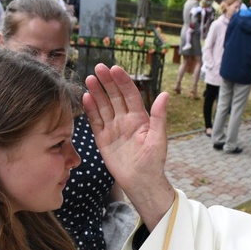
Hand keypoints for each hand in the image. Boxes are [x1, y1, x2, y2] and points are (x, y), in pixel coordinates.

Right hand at [83, 64, 174, 229]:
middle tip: (99, 68)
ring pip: (103, 106)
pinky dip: (90, 110)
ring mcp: (113, 128)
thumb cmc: (153, 161)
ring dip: (96, 93)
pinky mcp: (103, 139)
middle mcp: (125, 120)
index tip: (115, 69)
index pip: (130, 94)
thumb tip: (165, 94)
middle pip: (114, 97)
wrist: (141, 181)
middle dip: (107, 82)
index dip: (122, 81)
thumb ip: (159, 116)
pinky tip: (86, 98)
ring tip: (89, 79)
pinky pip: (95, 122)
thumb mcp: (158, 138)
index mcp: (139, 117)